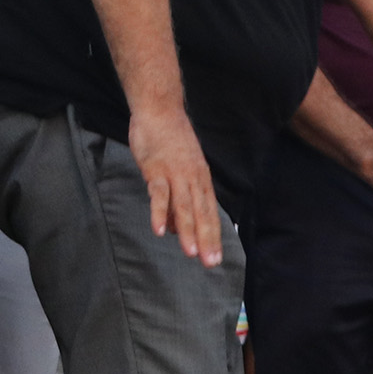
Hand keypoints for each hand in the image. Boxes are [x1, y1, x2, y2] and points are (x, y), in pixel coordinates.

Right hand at [128, 105, 224, 267]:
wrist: (160, 109)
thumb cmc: (169, 140)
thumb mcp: (179, 169)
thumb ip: (179, 199)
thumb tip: (176, 229)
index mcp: (200, 179)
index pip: (209, 213)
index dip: (212, 237)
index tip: (215, 259)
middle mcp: (193, 179)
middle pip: (201, 213)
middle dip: (206, 240)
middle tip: (210, 264)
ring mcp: (175, 174)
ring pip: (184, 206)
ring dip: (188, 231)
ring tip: (190, 254)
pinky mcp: (157, 169)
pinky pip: (159, 194)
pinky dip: (159, 212)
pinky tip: (159, 231)